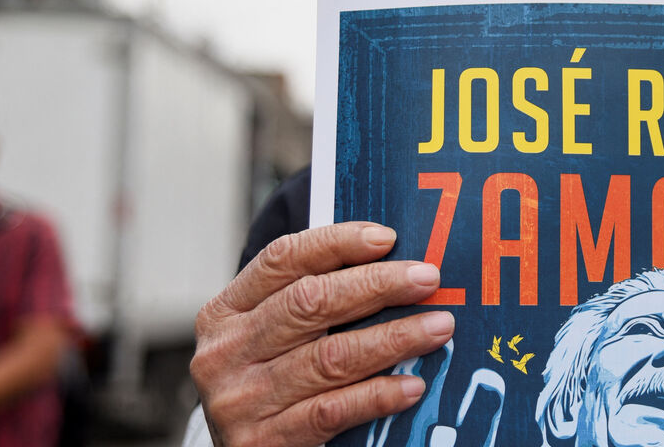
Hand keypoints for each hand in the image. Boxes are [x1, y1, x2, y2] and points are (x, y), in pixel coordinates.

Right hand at [190, 222, 454, 446]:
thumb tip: (392, 265)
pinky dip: (377, 395)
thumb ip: (311, 301)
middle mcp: (226, 352)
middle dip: (377, 285)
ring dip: (393, 338)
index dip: (336, 243)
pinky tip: (412, 385)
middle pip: (310, 303)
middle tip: (427, 278)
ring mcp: (241, 400)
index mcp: (225, 312)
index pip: (282, 260)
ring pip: (330, 357)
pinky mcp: (261, 443)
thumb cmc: (267, 382)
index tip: (388, 237)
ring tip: (438, 326)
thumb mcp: (270, 336)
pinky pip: (332, 412)